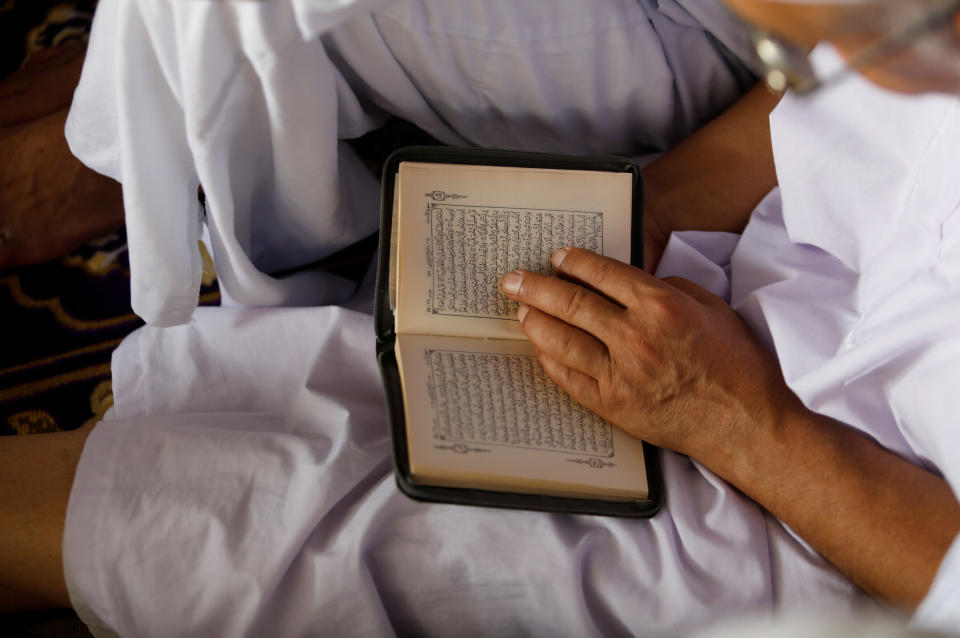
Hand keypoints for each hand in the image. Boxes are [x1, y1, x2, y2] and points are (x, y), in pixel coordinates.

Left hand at [500, 247, 801, 465]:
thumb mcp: (712, 308)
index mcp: (661, 306)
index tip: (556, 257)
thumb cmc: (736, 364)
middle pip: (572, 304)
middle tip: (512, 279)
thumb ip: (668, 288)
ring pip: (563, 340)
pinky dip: (549, 360)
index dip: (574, 263)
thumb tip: (629, 285)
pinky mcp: (613, 406)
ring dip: (535, 322)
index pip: (602, 274)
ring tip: (519, 310)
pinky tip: (539, 348)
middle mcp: (635, 337)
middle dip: (536, 287)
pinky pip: (569, 378)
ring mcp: (620, 374)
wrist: (746, 424)